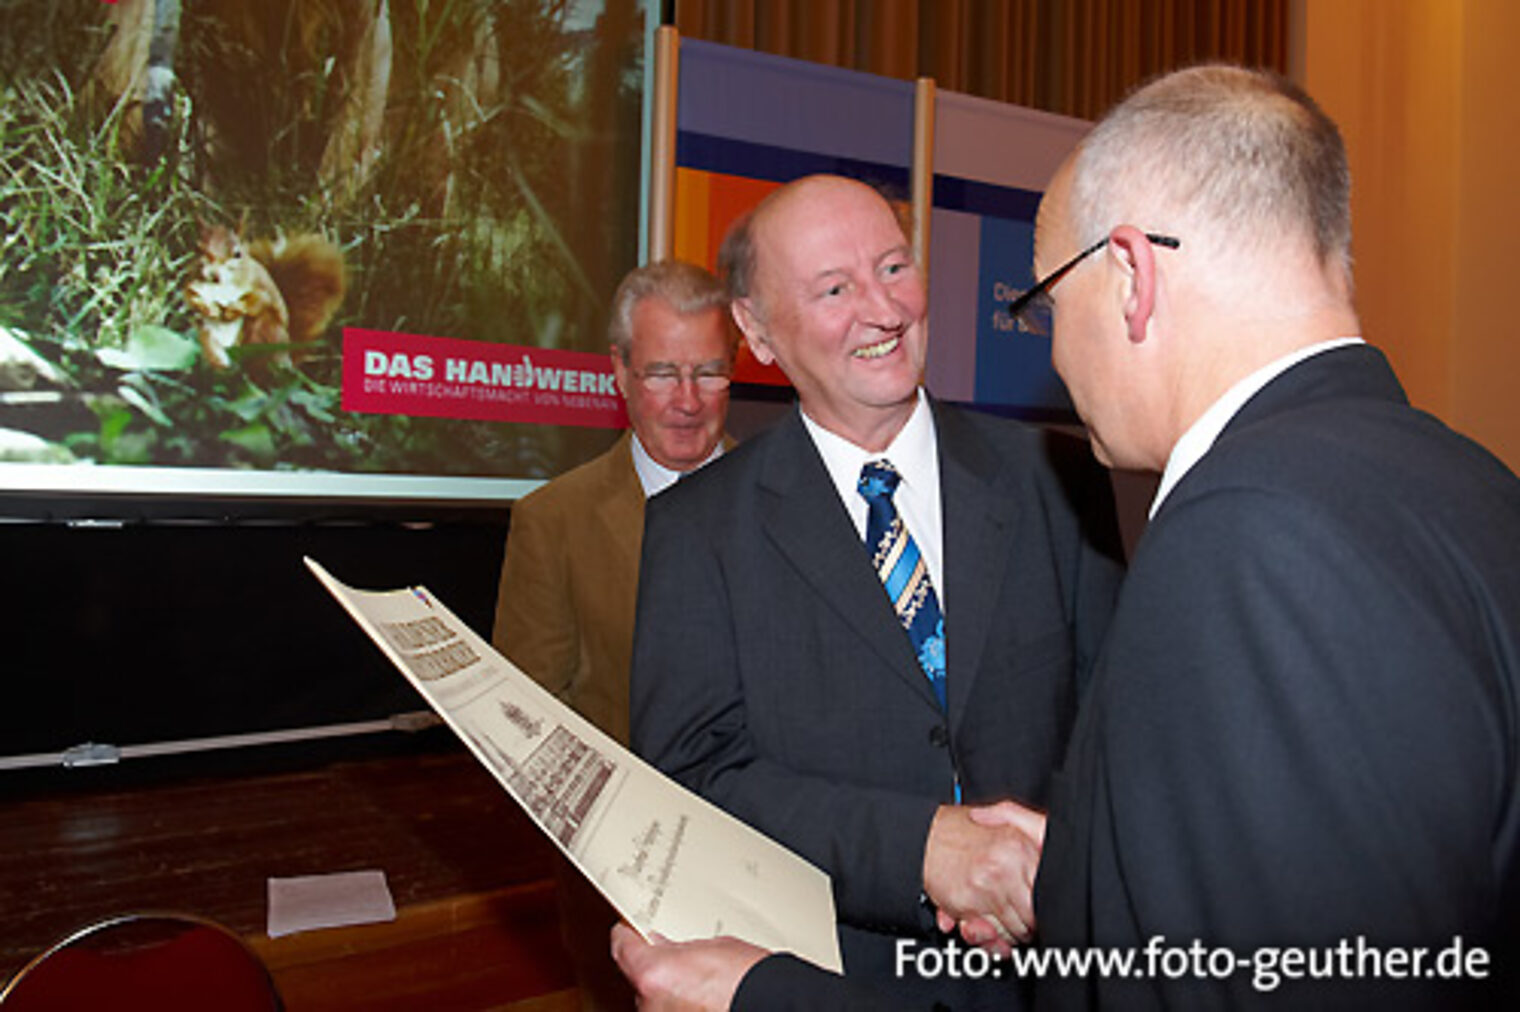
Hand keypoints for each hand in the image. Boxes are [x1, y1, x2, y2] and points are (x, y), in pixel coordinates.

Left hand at [610, 923, 767, 1010]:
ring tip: (700, 985)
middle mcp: (650, 1004)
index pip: (623, 947)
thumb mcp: (714, 947)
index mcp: (653, 973)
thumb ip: (679, 947)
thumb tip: (667, 948)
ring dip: (669, 993)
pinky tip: (703, 1001)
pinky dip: (680, 1007)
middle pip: (639, 978)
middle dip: (656, 969)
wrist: (775, 1005)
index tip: (630, 930)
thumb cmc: (750, 980)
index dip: (628, 934)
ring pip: (655, 1001)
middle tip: (678, 960)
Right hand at [922, 801, 1046, 945]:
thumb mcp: (1006, 814)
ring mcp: (985, 888)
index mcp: (1020, 847)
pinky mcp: (965, 904)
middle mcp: (1005, 868)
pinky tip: (988, 925)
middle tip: (1021, 916)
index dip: (1044, 903)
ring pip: (1013, 930)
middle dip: (1031, 923)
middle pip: (1034, 916)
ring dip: (1011, 933)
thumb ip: (1037, 827)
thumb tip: (1058, 861)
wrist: (925, 834)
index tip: (1039, 904)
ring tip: (1004, 919)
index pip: (1047, 892)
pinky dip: (991, 939)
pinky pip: (988, 935)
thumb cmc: (966, 827)